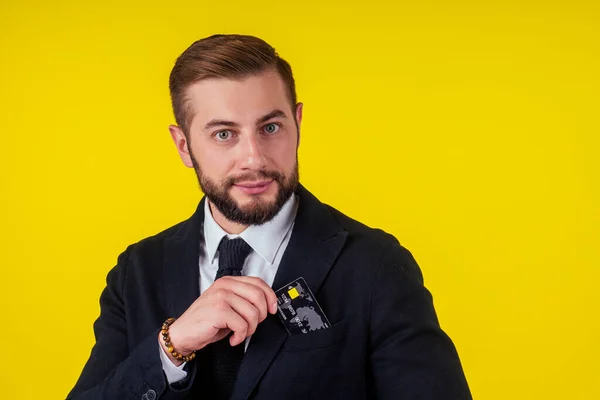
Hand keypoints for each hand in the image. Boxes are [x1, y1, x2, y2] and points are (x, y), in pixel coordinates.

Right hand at [160, 276, 277, 364]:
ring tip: (240, 333)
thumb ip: (242, 299)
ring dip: (250, 329)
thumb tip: (266, 304)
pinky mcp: (218, 311)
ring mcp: (221, 297)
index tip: (272, 308)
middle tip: (252, 325)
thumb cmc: (205, 321)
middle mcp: (224, 286)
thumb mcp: (226, 305)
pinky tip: (233, 338)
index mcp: (228, 282)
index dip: (270, 296)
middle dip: (261, 315)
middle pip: (258, 296)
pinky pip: (242, 325)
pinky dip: (241, 336)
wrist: (183, 333)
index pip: (258, 282)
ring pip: (252, 313)